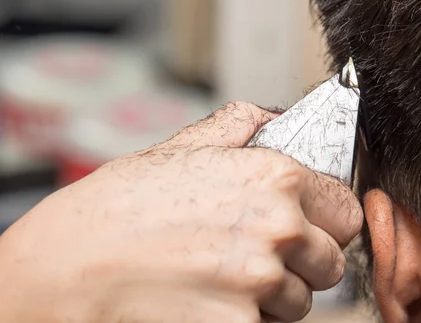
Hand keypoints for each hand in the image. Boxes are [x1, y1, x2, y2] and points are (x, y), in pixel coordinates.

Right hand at [0, 101, 362, 322]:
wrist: (73, 261)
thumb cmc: (124, 204)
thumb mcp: (186, 145)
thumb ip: (243, 125)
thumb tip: (274, 117)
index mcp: (277, 178)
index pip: (347, 211)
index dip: (328, 221)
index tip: (311, 226)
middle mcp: (279, 228)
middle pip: (330, 261)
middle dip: (302, 262)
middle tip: (261, 256)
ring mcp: (261, 283)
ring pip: (300, 301)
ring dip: (273, 295)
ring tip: (225, 278)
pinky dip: (249, 321)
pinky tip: (211, 301)